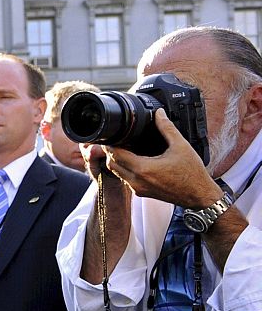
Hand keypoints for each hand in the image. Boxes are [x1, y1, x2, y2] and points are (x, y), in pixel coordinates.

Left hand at [95, 112, 224, 209]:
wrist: (200, 196)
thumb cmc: (192, 174)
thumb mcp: (181, 146)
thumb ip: (167, 128)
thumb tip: (159, 113)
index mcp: (143, 169)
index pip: (115, 154)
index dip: (111, 143)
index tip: (113, 135)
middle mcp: (137, 181)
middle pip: (112, 164)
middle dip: (111, 151)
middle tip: (117, 140)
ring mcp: (138, 189)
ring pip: (117, 173)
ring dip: (117, 161)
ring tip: (125, 148)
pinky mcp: (142, 193)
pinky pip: (126, 179)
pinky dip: (125, 169)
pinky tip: (134, 160)